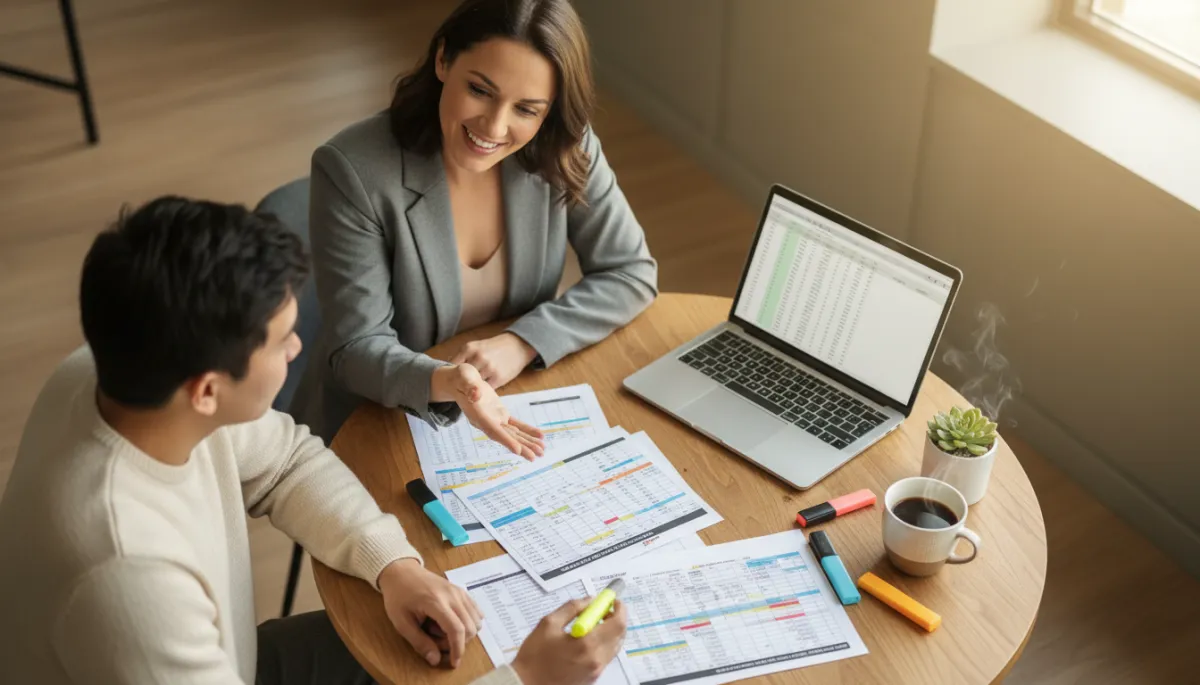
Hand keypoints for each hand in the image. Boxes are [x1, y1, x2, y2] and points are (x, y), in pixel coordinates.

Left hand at [378, 559, 483, 668]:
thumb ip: (419, 642)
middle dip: (457, 642)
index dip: (458, 649)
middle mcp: (452, 595)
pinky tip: (452, 621)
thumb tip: (435, 660)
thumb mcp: (401, 622)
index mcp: (435, 602)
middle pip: (470, 627)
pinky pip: (475, 610)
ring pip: (476, 620)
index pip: (456, 629)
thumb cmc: (398, 596)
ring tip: (441, 628)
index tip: (454, 663)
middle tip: (436, 640)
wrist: (402, 572)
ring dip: (464, 632)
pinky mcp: (461, 590)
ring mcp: (459, 591)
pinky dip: (468, 622)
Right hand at [431, 364, 544, 459]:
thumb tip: (476, 394)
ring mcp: (494, 419)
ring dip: (527, 442)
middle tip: (536, 456)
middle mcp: (486, 422)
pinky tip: (539, 436)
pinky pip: (515, 425)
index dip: (505, 440)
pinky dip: (527, 430)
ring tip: (541, 450)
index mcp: (477, 415)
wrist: (460, 381)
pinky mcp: (500, 414)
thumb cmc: (460, 378)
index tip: (517, 450)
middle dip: (521, 447)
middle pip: (505, 437)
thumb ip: (469, 386)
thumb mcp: (463, 377)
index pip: (492, 429)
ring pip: (513, 433)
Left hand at [450, 333, 537, 388]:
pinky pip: (485, 389)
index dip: (451, 374)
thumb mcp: (477, 346)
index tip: (452, 379)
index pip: (453, 366)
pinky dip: (484, 390)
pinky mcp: (498, 378)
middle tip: (461, 386)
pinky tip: (484, 389)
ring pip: (473, 384)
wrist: (517, 345)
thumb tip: (449, 369)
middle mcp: (478, 357)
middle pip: (462, 377)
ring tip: (473, 389)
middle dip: (461, 382)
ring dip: (472, 388)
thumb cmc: (495, 347)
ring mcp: (488, 368)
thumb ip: (463, 357)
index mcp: (469, 348)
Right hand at [511, 599, 627, 684]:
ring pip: (614, 646)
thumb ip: (572, 608)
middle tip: (603, 610)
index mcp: (587, 644)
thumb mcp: (549, 623)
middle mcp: (596, 659)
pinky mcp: (593, 678)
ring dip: (609, 631)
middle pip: (620, 635)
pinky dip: (603, 644)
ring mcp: (596, 671)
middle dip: (616, 618)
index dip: (619, 608)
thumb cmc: (535, 655)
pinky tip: (586, 639)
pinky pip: (606, 656)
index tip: (613, 599)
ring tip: (592, 624)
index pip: (617, 623)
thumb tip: (590, 600)